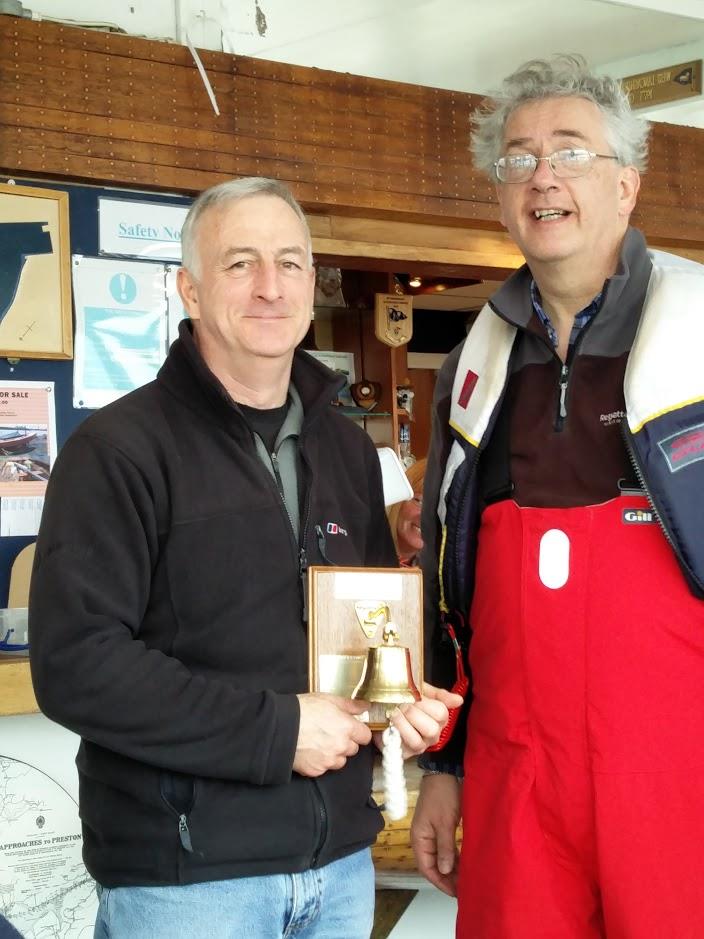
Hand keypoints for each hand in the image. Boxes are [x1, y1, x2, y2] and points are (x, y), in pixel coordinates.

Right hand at [293, 693, 371, 776]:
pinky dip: (320, 762)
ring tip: (319, 742)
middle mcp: (341, 746)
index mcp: (347, 728)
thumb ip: (350, 705)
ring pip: (340, 761)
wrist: (279, 726)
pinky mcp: (316, 770)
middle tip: (330, 733)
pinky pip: (325, 768)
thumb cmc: (303, 710)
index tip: (351, 728)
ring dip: (334, 754)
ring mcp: (329, 760)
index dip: (358, 731)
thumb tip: (365, 707)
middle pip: (353, 749)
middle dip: (345, 742)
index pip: (365, 736)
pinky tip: (310, 750)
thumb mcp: (328, 699)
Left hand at [372, 682, 463, 757]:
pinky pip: (403, 748)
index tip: (413, 696)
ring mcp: (421, 745)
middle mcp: (433, 734)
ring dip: (403, 724)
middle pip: (431, 729)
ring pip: (418, 741)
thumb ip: (439, 694)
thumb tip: (459, 700)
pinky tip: (390, 723)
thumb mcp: (421, 690)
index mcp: (439, 718)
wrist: (384, 709)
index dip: (425, 704)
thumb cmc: (405, 699)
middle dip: (413, 714)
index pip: (441, 713)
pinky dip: (396, 734)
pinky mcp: (407, 752)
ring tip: (393, 713)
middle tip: (401, 704)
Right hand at [411, 772, 461, 896]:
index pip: (426, 868)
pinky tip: (465, 863)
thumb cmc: (443, 795)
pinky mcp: (440, 827)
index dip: (440, 882)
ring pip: (440, 858)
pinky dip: (454, 857)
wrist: (445, 772)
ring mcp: (431, 833)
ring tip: (467, 879)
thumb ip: (445, 848)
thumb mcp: (445, 823)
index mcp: (419, 838)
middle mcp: (423, 838)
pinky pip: (445, 848)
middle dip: (448, 878)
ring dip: (452, 868)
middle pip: (433, 865)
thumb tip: (446, 871)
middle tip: (465, 888)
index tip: (456, 892)